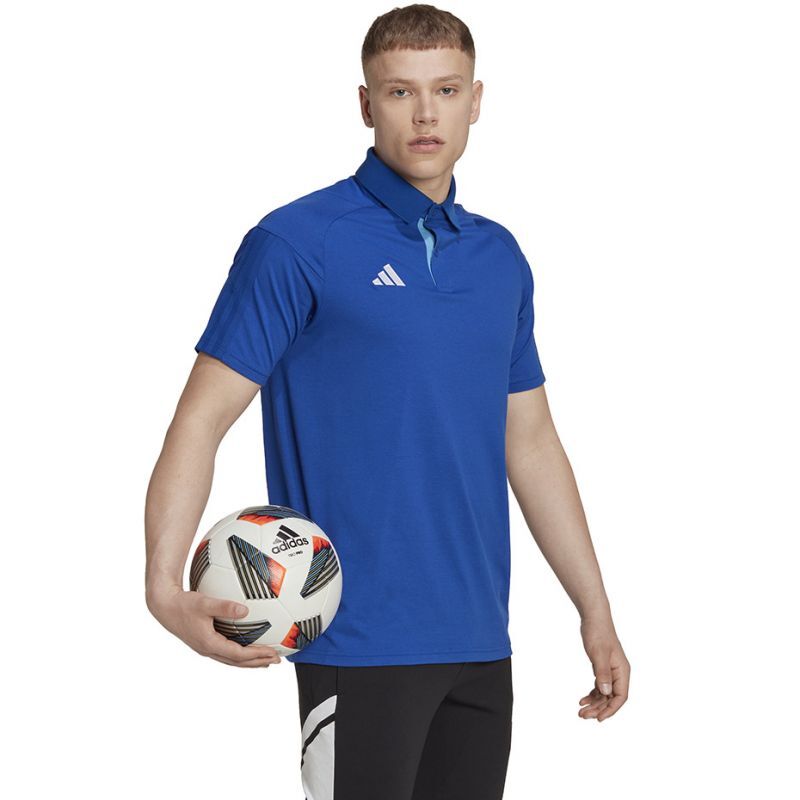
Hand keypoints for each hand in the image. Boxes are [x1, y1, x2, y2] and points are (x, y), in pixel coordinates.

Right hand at [147, 583, 282, 667]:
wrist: (164, 607)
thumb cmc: (183, 604)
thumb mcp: (204, 603)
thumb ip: (225, 606)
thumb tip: (245, 610)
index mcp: (209, 644)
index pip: (239, 654)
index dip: (257, 655)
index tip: (273, 653)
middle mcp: (208, 650)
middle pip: (238, 662)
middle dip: (258, 662)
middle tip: (277, 660)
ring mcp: (205, 648)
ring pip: (232, 659)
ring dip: (250, 661)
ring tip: (266, 660)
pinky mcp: (204, 642)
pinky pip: (226, 652)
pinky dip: (240, 654)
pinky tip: (247, 647)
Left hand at [577, 616, 629, 720]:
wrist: (594, 618)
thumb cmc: (597, 633)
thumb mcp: (598, 654)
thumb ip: (602, 673)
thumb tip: (606, 693)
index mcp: (622, 671)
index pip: (621, 697)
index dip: (611, 709)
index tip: (598, 718)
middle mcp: (619, 673)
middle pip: (611, 698)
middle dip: (599, 709)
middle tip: (583, 715)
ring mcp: (611, 671)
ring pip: (605, 694)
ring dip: (594, 704)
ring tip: (581, 711)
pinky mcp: (603, 668)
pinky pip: (600, 686)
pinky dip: (593, 694)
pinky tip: (583, 699)